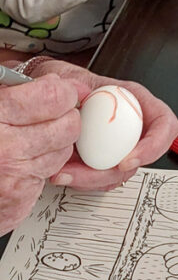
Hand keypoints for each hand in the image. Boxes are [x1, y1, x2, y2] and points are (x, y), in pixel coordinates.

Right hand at [0, 73, 79, 234]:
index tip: (59, 88)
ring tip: (35, 132)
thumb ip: (16, 85)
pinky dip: (46, 161)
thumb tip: (58, 83)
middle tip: (53, 110)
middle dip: (66, 114)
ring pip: (64, 148)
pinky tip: (28, 154)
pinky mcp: (19, 196)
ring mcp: (14, 174)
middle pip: (67, 124)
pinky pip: (52, 171)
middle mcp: (5, 147)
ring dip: (57, 139)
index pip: (52, 97)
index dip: (62, 89)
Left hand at [34, 60, 177, 191]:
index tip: (127, 160)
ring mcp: (119, 145)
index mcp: (136, 101)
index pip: (164, 125)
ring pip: (119, 173)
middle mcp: (133, 126)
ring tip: (65, 173)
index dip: (154, 146)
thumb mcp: (75, 78)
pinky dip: (82, 180)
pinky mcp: (103, 160)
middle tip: (87, 174)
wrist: (52, 96)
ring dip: (92, 179)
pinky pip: (101, 179)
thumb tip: (77, 96)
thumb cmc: (69, 84)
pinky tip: (62, 173)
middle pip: (141, 158)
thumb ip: (79, 86)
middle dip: (113, 172)